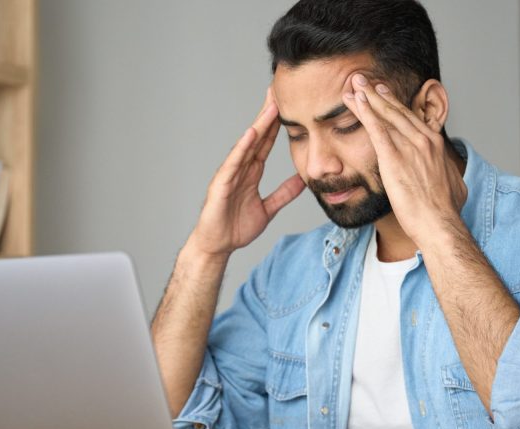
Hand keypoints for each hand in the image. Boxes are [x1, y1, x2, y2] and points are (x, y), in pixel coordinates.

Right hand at [187, 87, 305, 257]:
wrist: (217, 246)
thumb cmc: (235, 227)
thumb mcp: (268, 209)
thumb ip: (283, 194)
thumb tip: (302, 182)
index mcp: (251, 172)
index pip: (266, 142)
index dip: (277, 124)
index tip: (288, 104)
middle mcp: (240, 168)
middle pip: (257, 136)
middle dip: (268, 114)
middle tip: (278, 91)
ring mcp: (230, 174)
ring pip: (247, 145)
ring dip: (259, 125)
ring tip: (270, 107)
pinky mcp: (221, 184)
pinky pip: (234, 163)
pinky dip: (242, 148)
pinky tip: (251, 134)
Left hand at [342, 74, 468, 247]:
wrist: (439, 223)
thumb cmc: (445, 211)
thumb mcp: (454, 184)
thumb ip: (448, 172)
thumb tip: (451, 174)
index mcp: (435, 143)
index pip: (411, 117)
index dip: (394, 104)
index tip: (383, 93)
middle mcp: (423, 139)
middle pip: (396, 110)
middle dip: (377, 93)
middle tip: (363, 80)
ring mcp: (409, 146)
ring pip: (385, 114)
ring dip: (367, 97)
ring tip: (354, 83)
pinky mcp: (394, 158)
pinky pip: (376, 129)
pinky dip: (365, 112)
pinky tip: (354, 101)